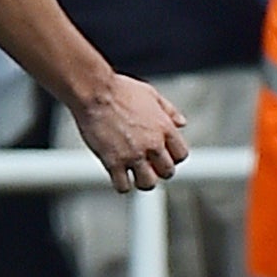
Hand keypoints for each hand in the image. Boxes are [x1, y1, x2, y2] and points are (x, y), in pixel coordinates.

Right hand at [72, 75, 188, 192]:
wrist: (95, 92)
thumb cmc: (120, 90)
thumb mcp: (151, 95)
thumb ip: (169, 110)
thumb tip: (182, 123)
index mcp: (165, 128)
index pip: (181, 155)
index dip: (173, 157)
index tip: (163, 156)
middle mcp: (152, 144)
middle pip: (167, 172)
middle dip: (159, 171)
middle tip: (149, 166)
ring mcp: (133, 155)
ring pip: (148, 183)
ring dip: (142, 181)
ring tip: (135, 175)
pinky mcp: (113, 162)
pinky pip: (123, 186)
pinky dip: (122, 185)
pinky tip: (118, 176)